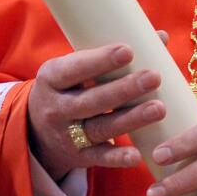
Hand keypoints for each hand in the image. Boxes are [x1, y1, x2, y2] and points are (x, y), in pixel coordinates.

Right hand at [28, 42, 165, 180]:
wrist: (37, 131)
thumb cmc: (69, 87)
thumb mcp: (75, 68)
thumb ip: (110, 55)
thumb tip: (159, 37)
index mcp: (52, 78)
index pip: (75, 68)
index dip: (100, 60)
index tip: (128, 51)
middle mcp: (56, 107)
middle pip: (92, 100)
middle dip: (124, 89)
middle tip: (154, 77)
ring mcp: (66, 134)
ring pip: (101, 128)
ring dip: (131, 119)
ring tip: (159, 108)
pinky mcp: (78, 156)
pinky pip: (99, 158)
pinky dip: (117, 158)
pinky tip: (137, 155)